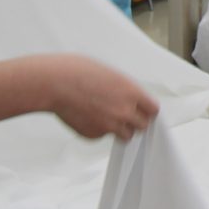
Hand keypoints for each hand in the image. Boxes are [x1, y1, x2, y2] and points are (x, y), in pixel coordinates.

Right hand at [43, 55, 158, 140]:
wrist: (55, 83)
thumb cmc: (76, 72)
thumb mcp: (108, 73)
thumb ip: (122, 88)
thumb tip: (127, 97)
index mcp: (130, 91)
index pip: (153, 109)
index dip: (148, 110)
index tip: (145, 111)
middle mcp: (123, 111)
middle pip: (143, 126)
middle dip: (136, 122)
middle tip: (127, 116)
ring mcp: (109, 125)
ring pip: (126, 136)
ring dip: (120, 129)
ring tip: (107, 117)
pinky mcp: (94, 135)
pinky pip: (103, 136)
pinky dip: (99, 130)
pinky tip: (89, 116)